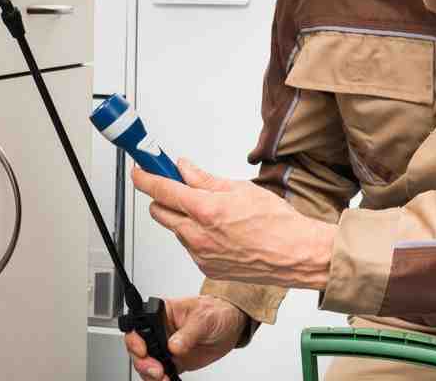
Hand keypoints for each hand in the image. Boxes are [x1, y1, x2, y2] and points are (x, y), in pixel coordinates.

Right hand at [124, 295, 246, 380]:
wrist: (230, 324)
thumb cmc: (215, 312)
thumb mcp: (203, 318)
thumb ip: (188, 333)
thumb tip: (174, 345)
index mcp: (161, 314)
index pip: (138, 326)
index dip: (135, 341)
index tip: (143, 351)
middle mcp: (160, 331)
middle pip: (138, 349)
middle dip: (143, 363)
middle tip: (157, 370)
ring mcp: (165, 348)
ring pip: (147, 365)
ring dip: (150, 375)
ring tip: (163, 378)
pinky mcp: (174, 362)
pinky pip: (161, 374)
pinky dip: (162, 380)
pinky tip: (169, 380)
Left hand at [133, 159, 335, 289]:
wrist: (295, 255)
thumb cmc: (277, 223)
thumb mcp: (239, 189)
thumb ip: (205, 179)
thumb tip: (184, 169)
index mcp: (205, 210)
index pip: (161, 189)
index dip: (145, 176)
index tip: (140, 169)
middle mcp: (197, 235)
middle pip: (158, 211)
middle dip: (163, 196)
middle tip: (177, 186)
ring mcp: (200, 254)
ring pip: (175, 229)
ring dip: (182, 217)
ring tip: (212, 212)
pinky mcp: (206, 267)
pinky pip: (190, 246)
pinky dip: (196, 235)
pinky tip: (219, 231)